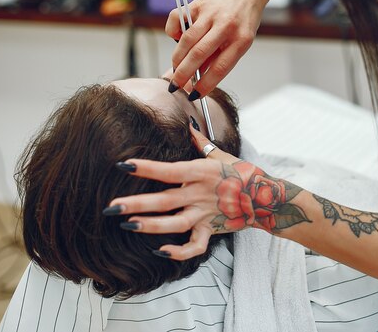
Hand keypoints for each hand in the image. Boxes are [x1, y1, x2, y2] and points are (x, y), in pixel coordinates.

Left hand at [105, 125, 308, 259]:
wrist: (266, 197)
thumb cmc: (242, 173)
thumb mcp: (222, 155)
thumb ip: (201, 142)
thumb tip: (188, 124)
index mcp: (201, 173)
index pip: (169, 170)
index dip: (145, 168)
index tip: (122, 165)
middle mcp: (200, 194)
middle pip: (164, 200)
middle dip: (136, 204)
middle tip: (111, 206)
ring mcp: (205, 214)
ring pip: (175, 224)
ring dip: (151, 225)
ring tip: (127, 225)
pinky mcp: (211, 230)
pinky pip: (195, 246)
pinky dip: (179, 251)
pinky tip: (160, 251)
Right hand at [165, 0, 268, 97]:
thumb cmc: (244, 19)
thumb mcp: (240, 41)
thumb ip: (220, 57)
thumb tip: (198, 77)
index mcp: (241, 39)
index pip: (220, 68)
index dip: (205, 84)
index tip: (194, 95)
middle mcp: (226, 25)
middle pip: (199, 55)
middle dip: (183, 74)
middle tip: (174, 86)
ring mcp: (211, 13)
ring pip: (186, 40)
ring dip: (177, 59)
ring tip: (174, 70)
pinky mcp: (197, 2)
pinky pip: (177, 19)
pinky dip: (172, 32)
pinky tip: (176, 39)